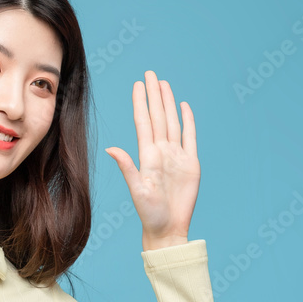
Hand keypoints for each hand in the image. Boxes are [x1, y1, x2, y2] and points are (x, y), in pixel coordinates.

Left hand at [105, 70, 199, 250]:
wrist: (168, 228)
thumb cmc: (149, 213)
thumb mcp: (137, 189)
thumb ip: (127, 167)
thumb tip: (112, 148)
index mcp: (147, 156)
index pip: (143, 122)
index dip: (141, 103)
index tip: (138, 84)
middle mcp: (161, 152)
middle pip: (158, 116)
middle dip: (154, 95)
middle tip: (150, 73)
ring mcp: (176, 156)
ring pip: (172, 122)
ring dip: (168, 103)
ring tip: (163, 84)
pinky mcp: (190, 163)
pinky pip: (190, 137)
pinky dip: (188, 121)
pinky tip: (183, 107)